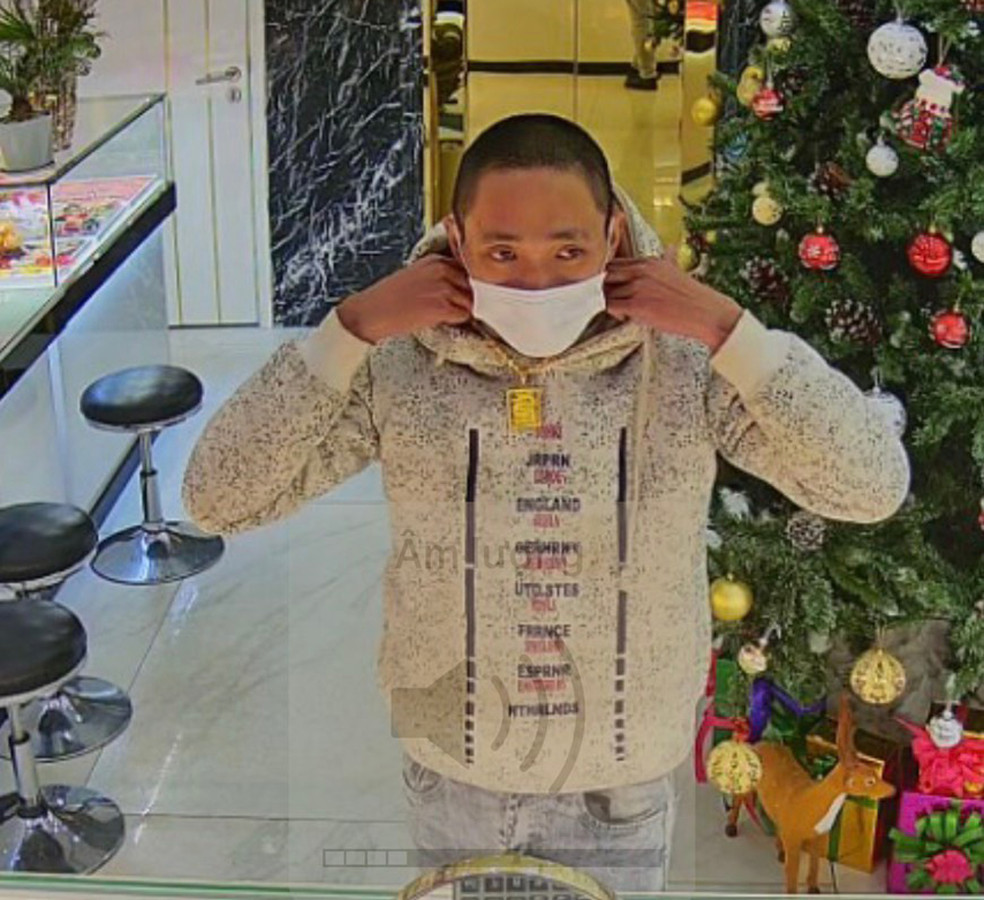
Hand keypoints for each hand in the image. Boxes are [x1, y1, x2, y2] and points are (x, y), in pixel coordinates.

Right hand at [337, 255, 472, 342]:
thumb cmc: (389, 299)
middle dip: (467, 298)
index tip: (460, 296)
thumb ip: (439, 277)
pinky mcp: (442, 307)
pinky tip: (442, 321)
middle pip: (473, 285)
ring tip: (445, 316)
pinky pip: (464, 315)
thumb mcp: (416, 275)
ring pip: (471, 301)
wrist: (371, 313)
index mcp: (435, 260)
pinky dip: (458, 321)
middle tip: (453, 309)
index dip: (466, 286)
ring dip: (463, 311)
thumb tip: (461, 289)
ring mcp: (443, 288)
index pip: (467, 270)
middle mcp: (442, 270)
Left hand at [604, 253, 743, 351]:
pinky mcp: (636, 305)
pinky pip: (611, 307)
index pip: (615, 263)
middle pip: (606, 275)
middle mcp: (641, 271)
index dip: (611, 277)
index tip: (612, 287)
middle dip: (605, 288)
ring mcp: (638, 287)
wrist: (707, 313)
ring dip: (610, 303)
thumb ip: (668, 259)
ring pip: (606, 292)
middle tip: (612, 300)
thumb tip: (671, 247)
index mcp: (649, 261)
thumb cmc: (693, 297)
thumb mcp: (677, 270)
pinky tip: (625, 317)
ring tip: (623, 311)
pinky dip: (613, 313)